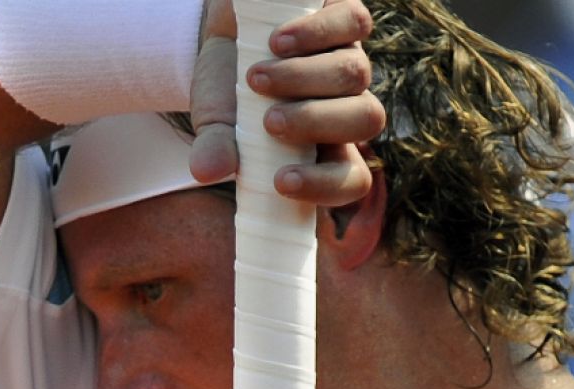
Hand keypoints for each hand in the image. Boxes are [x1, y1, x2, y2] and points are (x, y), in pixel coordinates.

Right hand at [190, 0, 384, 206]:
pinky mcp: (345, 16)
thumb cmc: (225, 84)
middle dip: (317, 122)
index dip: (328, 185)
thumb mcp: (214, 119)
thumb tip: (207, 172)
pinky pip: (354, 24)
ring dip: (302, 78)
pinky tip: (276, 41)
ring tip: (254, 78)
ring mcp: (349, 58)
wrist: (223, 28)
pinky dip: (316, 33)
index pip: (351, 179)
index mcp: (324, 145)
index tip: (280, 181)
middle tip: (268, 121)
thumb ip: (215, 148)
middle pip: (367, 119)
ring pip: (354, 74)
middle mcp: (345, 104)